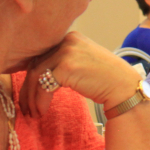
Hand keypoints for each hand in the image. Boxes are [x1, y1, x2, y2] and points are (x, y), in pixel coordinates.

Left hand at [18, 31, 139, 116]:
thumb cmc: (106, 79)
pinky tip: (41, 112)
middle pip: (35, 64)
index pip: (42, 55)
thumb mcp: (83, 62)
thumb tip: (36, 74)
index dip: (30, 75)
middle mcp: (67, 40)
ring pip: (36, 75)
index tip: (27, 93)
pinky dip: (39, 101)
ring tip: (32, 113)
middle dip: (27, 88)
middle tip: (25, 107)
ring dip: (31, 98)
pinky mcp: (66, 67)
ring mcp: (67, 52)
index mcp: (71, 37)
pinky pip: (44, 86)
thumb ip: (63, 61)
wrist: (124, 87)